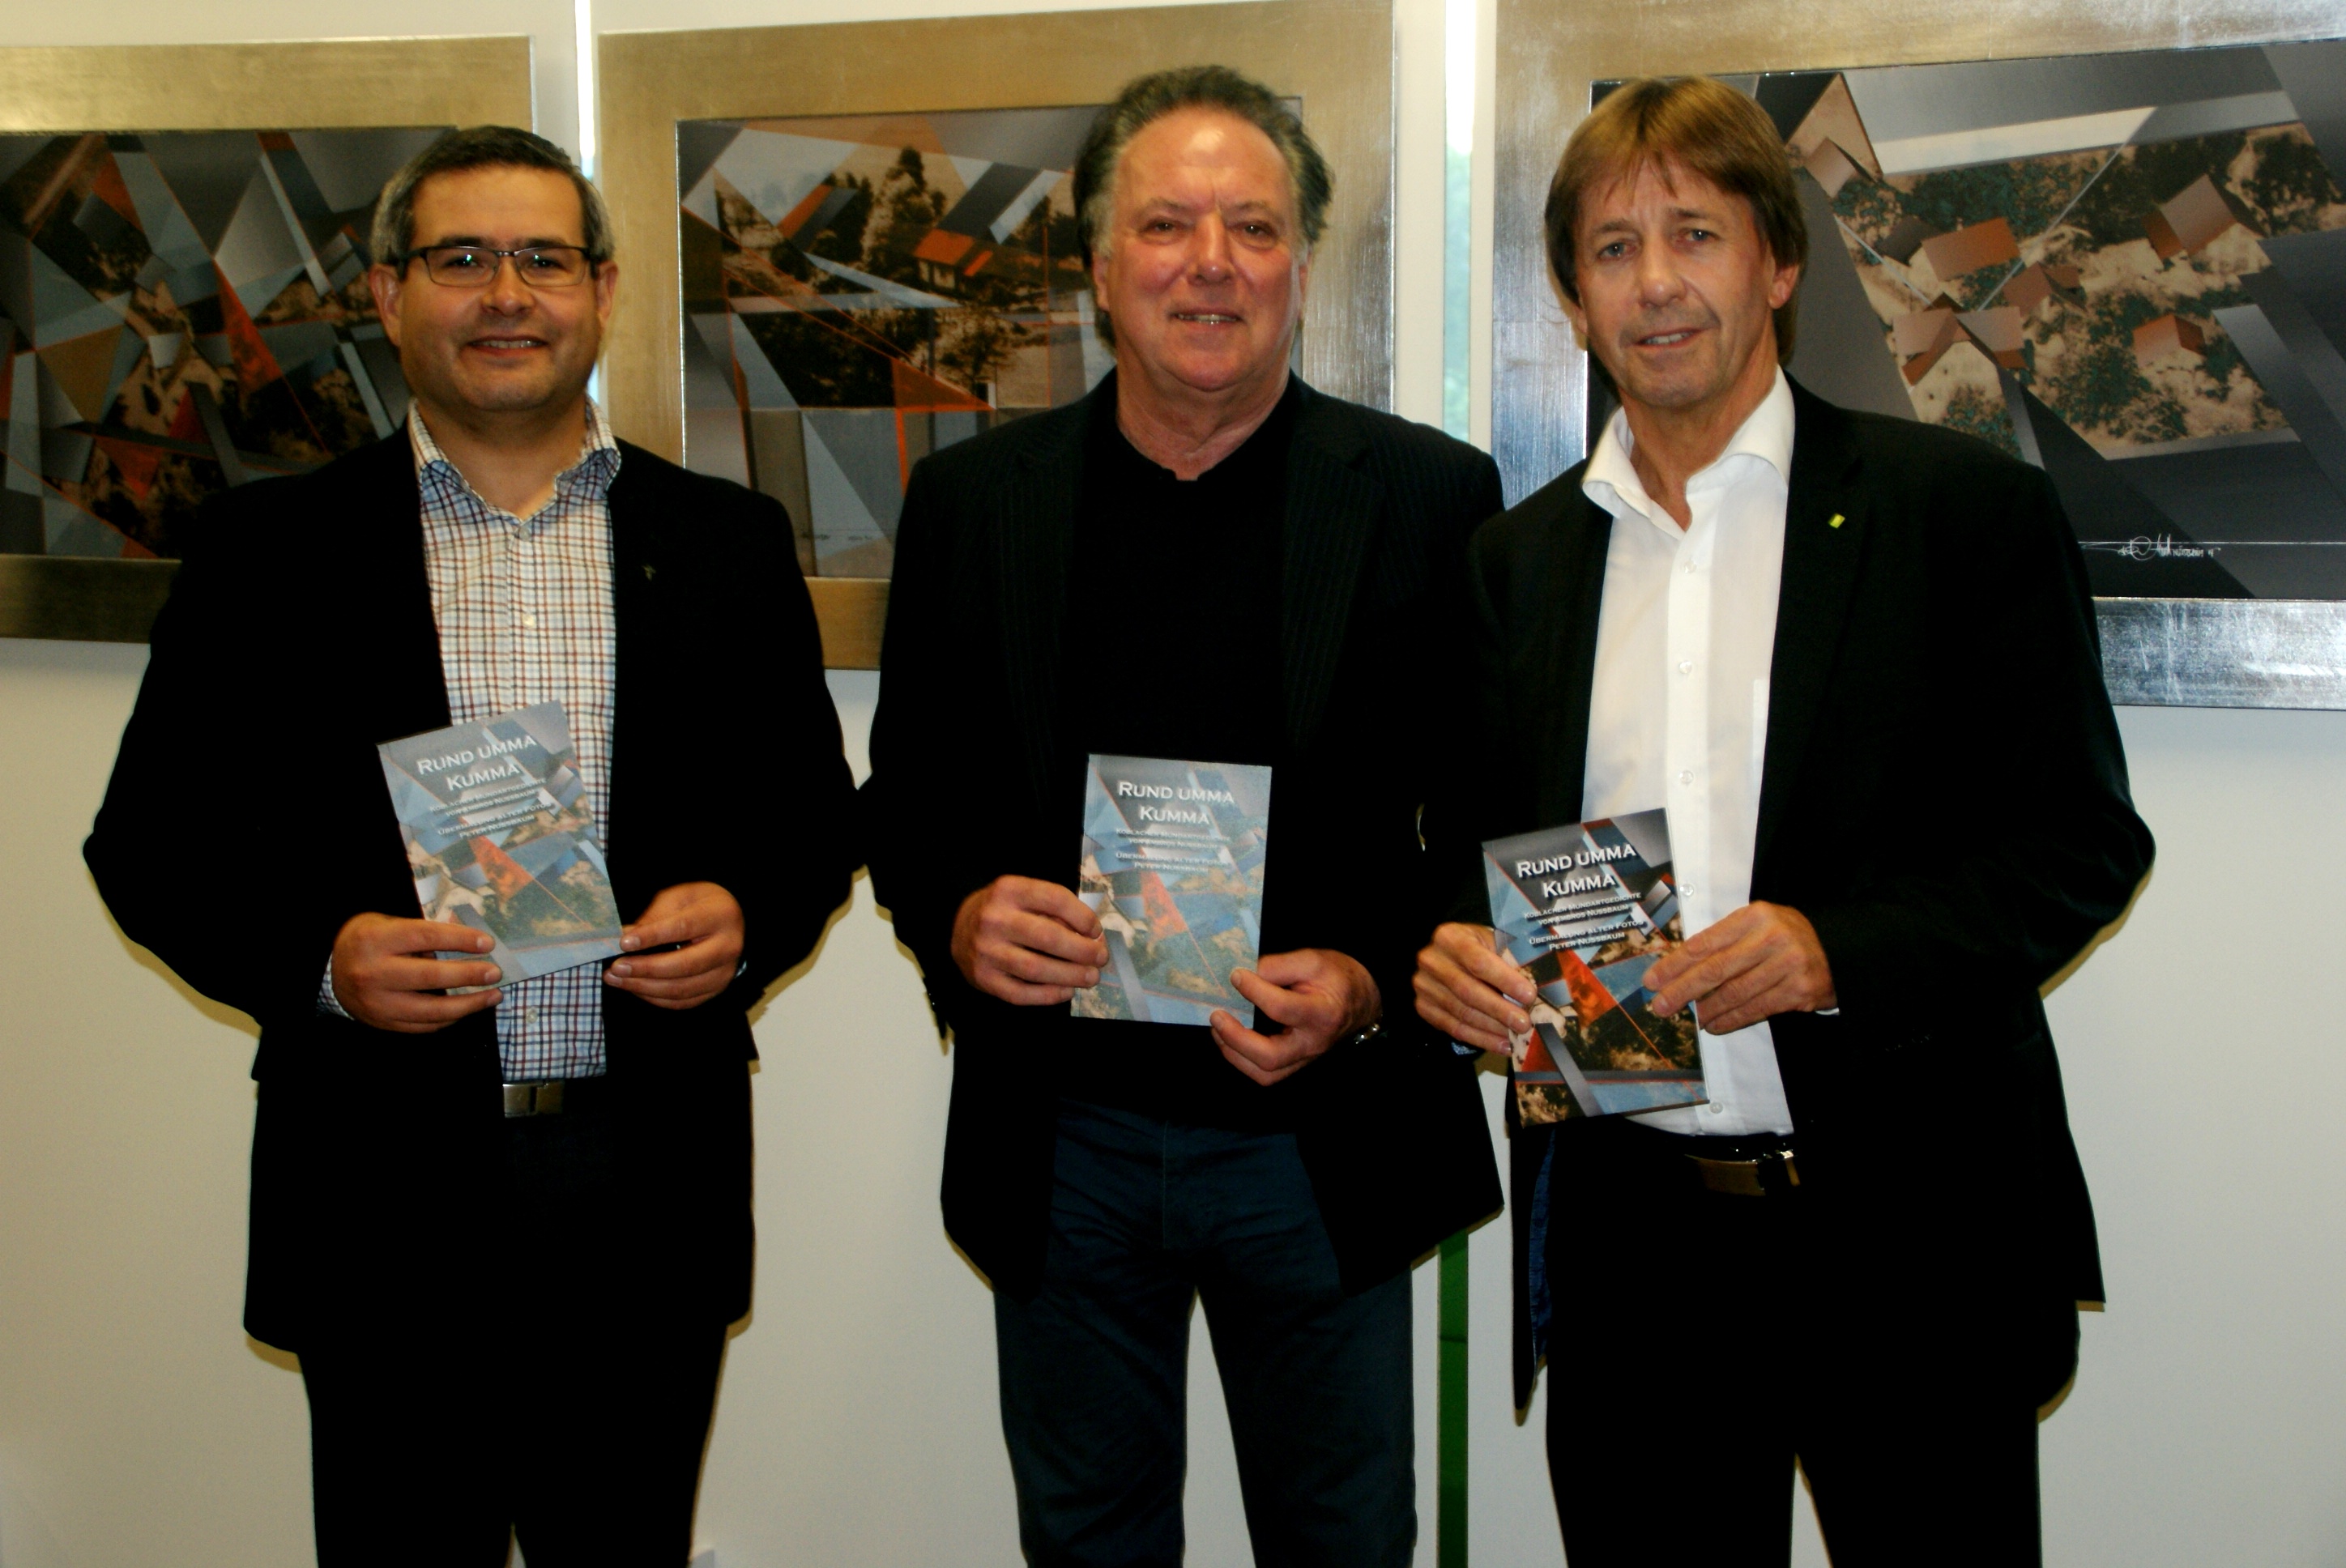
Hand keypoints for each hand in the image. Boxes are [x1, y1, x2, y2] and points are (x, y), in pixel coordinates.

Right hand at [330, 913, 502, 1032]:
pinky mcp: (381, 1023)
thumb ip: (424, 935)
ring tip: (492, 995)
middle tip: (495, 972)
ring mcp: (376, 1003)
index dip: (460, 940)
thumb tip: (472, 945)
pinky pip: (423, 1026)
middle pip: (430, 976)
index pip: (426, 937)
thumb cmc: (369, 941)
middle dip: (469, 975)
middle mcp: (372, 973)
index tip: (487, 943)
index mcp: (375, 940)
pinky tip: (467, 1009)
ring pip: (430, 1010)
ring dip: (468, 1004)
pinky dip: (449, 1019)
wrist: (329, 970)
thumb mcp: (389, 925)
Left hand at [604, 882, 744, 1010]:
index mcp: (720, 916)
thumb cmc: (698, 905)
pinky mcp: (715, 990)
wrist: (727, 921)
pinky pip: (682, 1002)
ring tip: (616, 979)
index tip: (623, 942)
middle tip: (615, 967)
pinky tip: (634, 987)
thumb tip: (623, 938)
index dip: (652, 936)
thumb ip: (652, 918)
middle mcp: (728, 947)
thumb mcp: (677, 899)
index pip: (684, 927)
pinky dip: (654, 997)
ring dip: (644, 987)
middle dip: (645, 968)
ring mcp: (724, 973)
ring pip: (681, 988)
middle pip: (685, 965)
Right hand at [951, 876, 1106, 1005]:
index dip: (1083, 917)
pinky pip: (1021, 993)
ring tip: (1091, 977)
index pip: (1055, 900)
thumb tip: (1091, 937)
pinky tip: (1066, 991)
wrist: (956, 927)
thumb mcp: (1023, 895)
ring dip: (1070, 976)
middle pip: (1048, 937)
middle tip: (1101, 958)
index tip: (1096, 931)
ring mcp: (986, 951)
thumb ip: (1053, 910)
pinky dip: (1048, 995)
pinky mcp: (983, 979)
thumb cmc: (1002, 910)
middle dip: (1082, 951)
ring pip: (1036, 969)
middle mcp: (994, 919)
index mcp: (1009, 890)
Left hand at [1209, 948, 1379, 1086]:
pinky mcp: (1296, 1063)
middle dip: (1236, 1039)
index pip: (1281, 1008)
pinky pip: (1267, 1074)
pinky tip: (1230, 1041)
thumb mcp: (1313, 960)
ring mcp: (1305, 1058)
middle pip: (1270, 1056)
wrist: (1361, 1001)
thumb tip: (1245, 974)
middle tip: (1217, 1016)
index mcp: (1322, 1013)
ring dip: (1234, 1054)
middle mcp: (1312, 1043)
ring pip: (1265, 1074)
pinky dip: (1242, 1061)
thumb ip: (1279, 965)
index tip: (1236, 975)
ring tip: (1218, 1030)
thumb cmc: (1336, 978)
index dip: (1254, 990)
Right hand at [1413, 922, 1532, 1053]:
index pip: (1478, 961)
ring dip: (1492, 1029)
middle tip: (1524, 1023)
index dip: (1504, 980)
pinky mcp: (1423, 1007)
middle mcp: (1431, 960)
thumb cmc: (1480, 948)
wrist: (1449, 954)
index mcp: (1450, 937)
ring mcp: (1424, 985)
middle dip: (1499, 1010)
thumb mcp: (1494, 942)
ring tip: (1516, 1037)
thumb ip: (1510, 961)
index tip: (1529, 995)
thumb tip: (1538, 990)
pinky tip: (1501, 1044)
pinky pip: (1453, 1028)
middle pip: (1467, 991)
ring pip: (1461, 1013)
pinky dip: (1480, 1039)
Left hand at [1644, 901, 1835, 1034]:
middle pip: (1716, 969)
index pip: (1705, 943)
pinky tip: (1714, 1025)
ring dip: (1706, 1009)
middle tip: (1660, 1005)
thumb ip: (1725, 940)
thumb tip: (1679, 968)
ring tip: (1689, 1018)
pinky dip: (1731, 1019)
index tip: (1653, 980)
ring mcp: (1787, 965)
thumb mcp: (1758, 924)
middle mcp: (1771, 937)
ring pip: (1735, 993)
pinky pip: (1756, 1009)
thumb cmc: (1787, 936)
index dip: (1675, 964)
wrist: (1840, 948)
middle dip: (1682, 989)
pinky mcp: (1799, 991)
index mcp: (1754, 916)